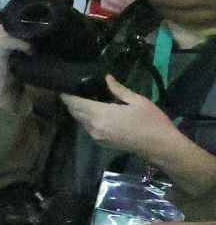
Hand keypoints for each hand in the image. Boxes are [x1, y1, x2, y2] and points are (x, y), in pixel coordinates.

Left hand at [62, 76, 185, 158]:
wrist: (160, 146)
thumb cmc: (151, 121)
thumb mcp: (137, 101)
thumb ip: (118, 90)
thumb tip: (107, 78)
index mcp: (101, 114)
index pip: (75, 103)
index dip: (67, 95)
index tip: (63, 87)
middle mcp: (94, 126)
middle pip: (75, 113)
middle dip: (71, 102)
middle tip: (74, 90)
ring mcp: (97, 137)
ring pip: (81, 121)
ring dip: (80, 111)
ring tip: (85, 99)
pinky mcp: (102, 143)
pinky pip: (88, 129)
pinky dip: (87, 120)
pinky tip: (95, 112)